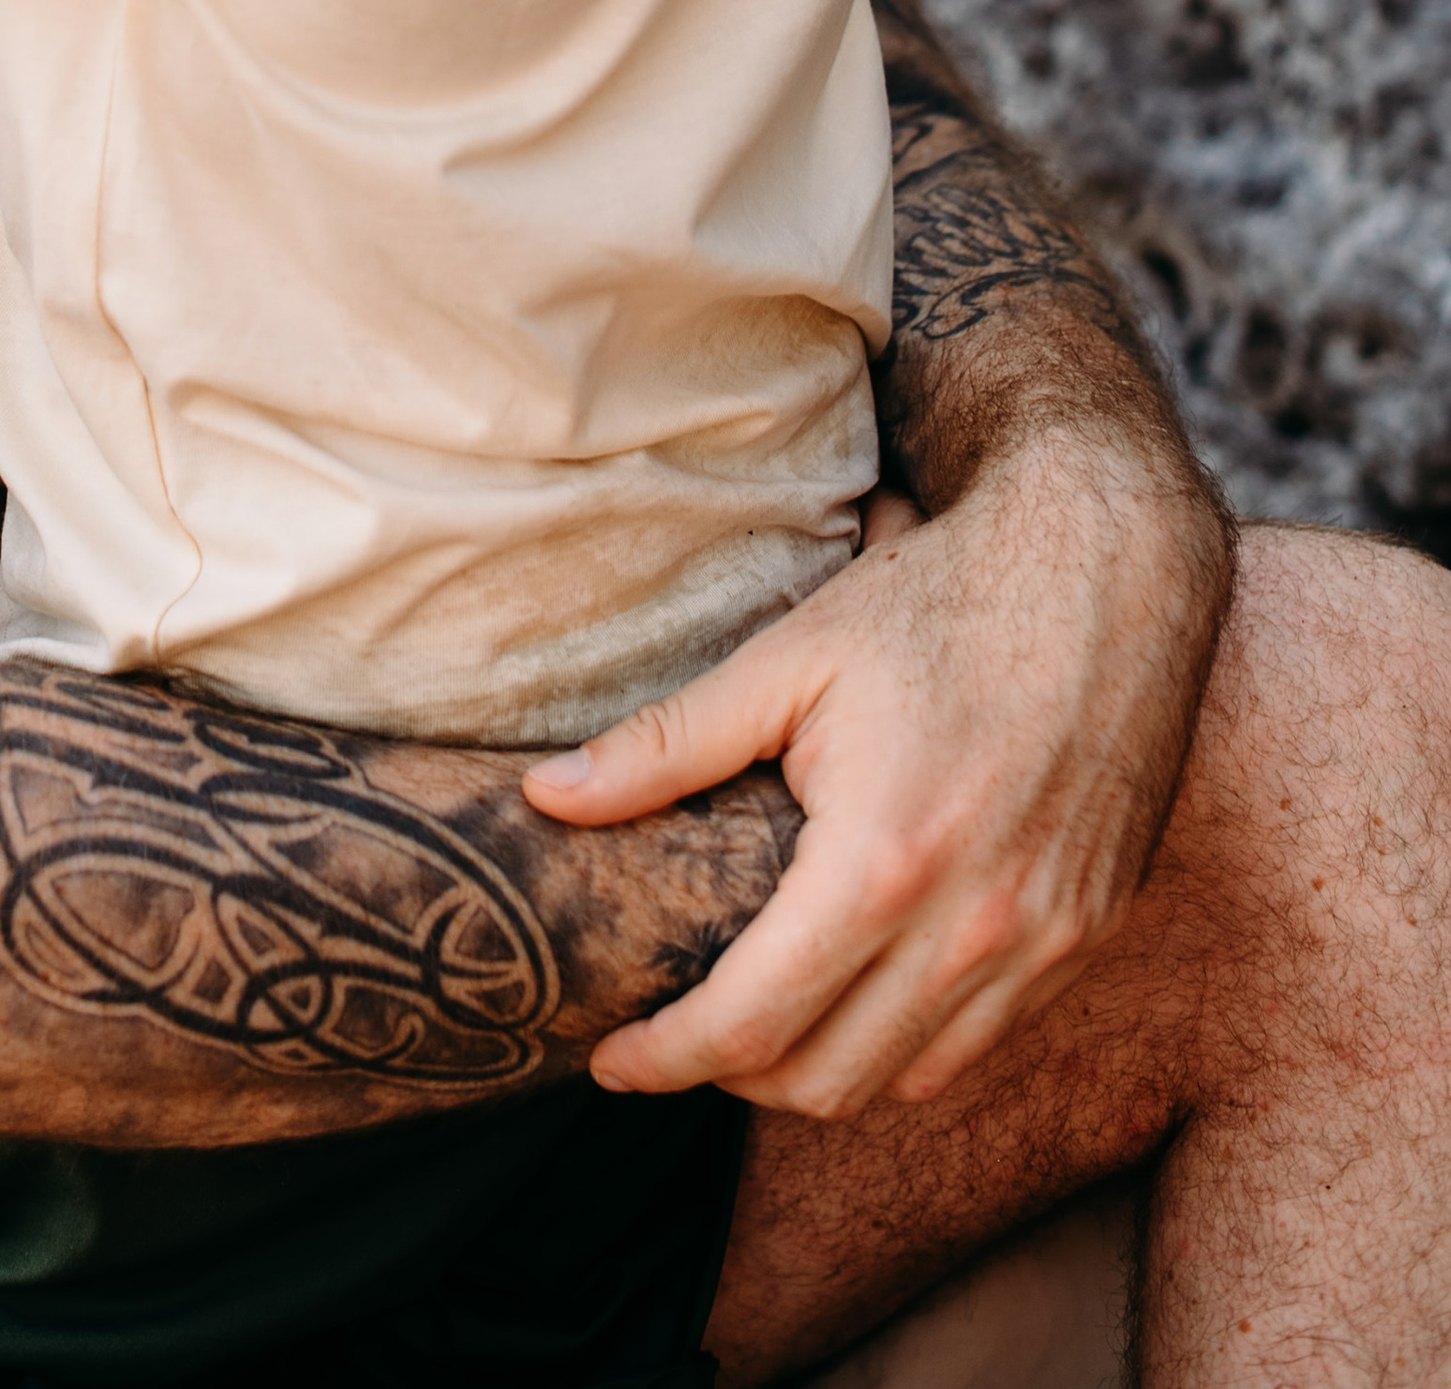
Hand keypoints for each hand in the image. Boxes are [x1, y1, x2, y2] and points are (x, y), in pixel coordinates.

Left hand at [525, 448, 1210, 1115]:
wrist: (1107, 570)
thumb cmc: (939, 601)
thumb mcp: (788, 659)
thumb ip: (666, 744)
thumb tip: (546, 797)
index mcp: (882, 866)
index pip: (749, 1026)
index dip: (665, 1060)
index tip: (610, 1057)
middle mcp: (971, 930)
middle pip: (824, 1082)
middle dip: (730, 1079)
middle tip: (674, 1034)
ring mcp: (1041, 944)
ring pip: (905, 1083)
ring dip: (818, 1075)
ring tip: (757, 1020)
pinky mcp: (1086, 935)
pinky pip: (979, 1045)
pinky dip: (905, 1048)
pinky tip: (859, 994)